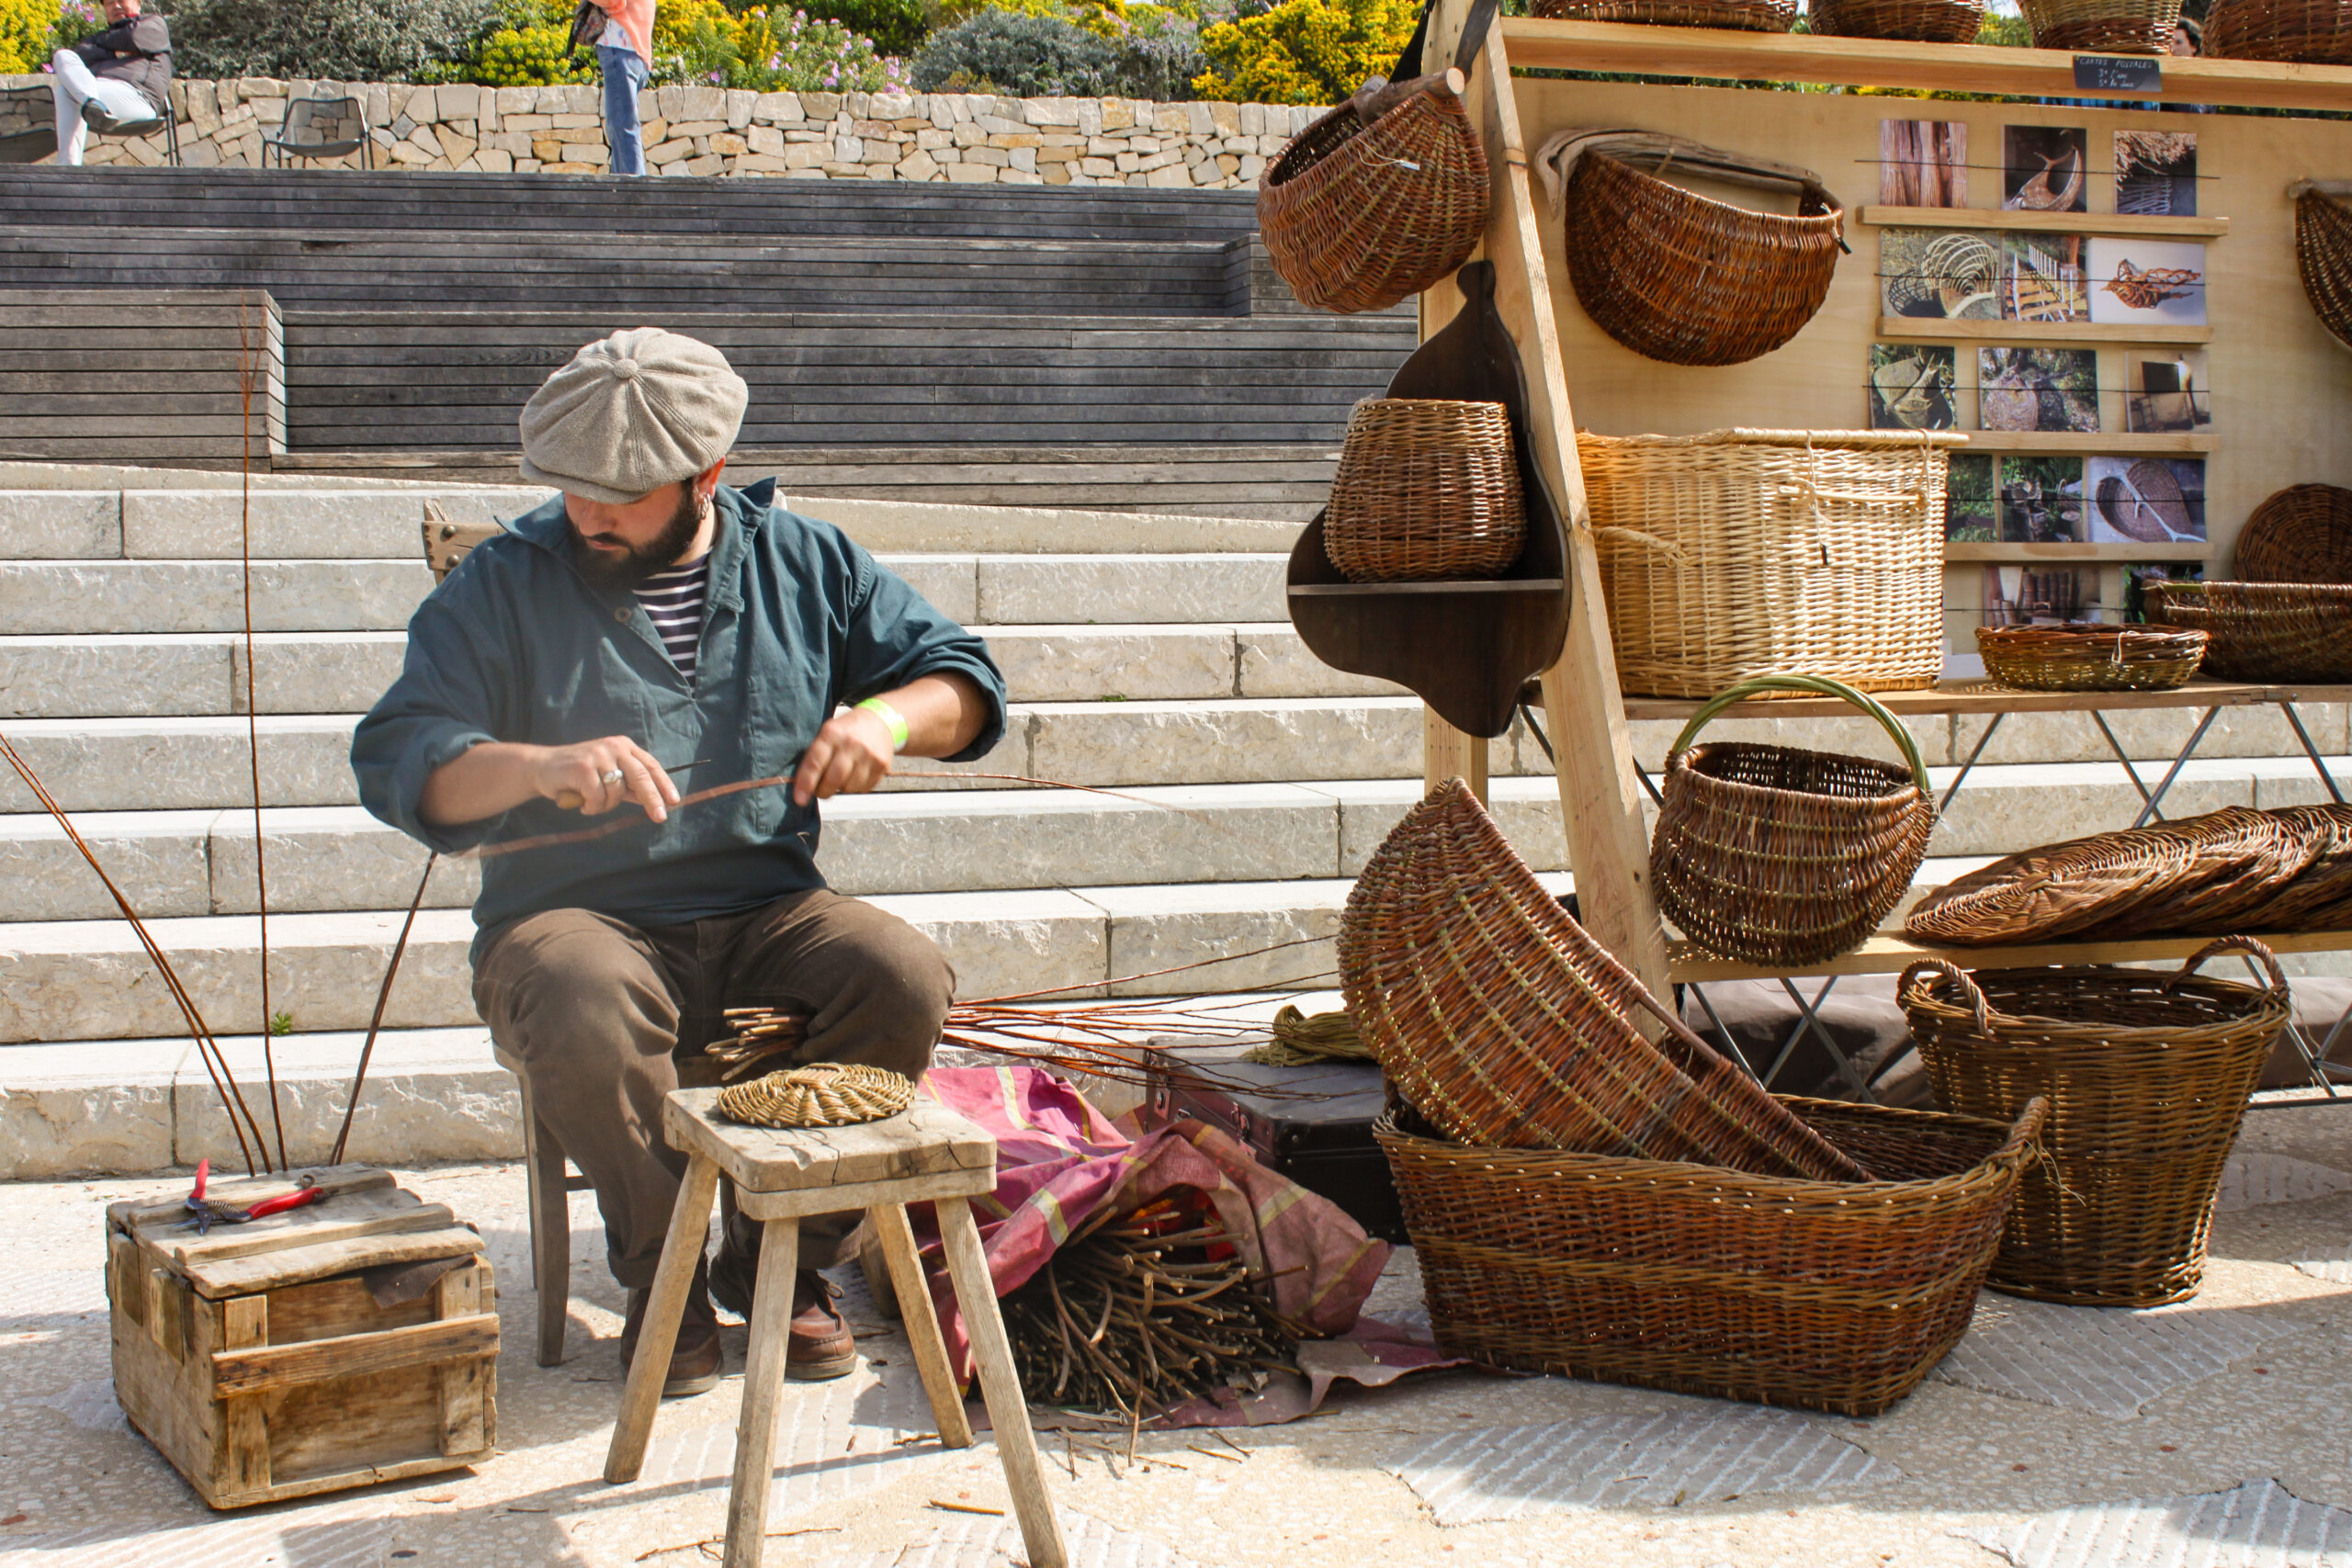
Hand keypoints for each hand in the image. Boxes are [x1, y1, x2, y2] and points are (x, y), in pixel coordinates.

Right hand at [535, 736, 681, 821]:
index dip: (663, 784)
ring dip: (605, 806)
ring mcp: (598, 755)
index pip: (650, 765)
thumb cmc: (578, 774)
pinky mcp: (583, 767)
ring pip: (616, 793)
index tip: (674, 801)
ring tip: (591, 802)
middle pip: (641, 777)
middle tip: (660, 817)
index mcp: (624, 746)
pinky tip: (580, 802)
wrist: (542, 767)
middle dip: (653, 799)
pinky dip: (591, 807)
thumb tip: (657, 801)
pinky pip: (597, 798)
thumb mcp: (609, 777)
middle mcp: (614, 747)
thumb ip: (630, 787)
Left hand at [791, 707, 895, 805]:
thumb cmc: (847, 730)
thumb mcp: (828, 733)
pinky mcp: (882, 765)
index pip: (815, 762)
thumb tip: (802, 785)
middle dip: (823, 791)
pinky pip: (864, 788)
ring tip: (841, 778)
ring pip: (849, 787)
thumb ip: (815, 755)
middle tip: (821, 791)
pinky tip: (855, 775)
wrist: (880, 720)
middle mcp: (851, 744)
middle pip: (833, 779)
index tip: (800, 799)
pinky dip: (856, 787)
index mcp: (831, 734)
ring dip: (841, 788)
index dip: (806, 783)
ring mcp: (868, 755)